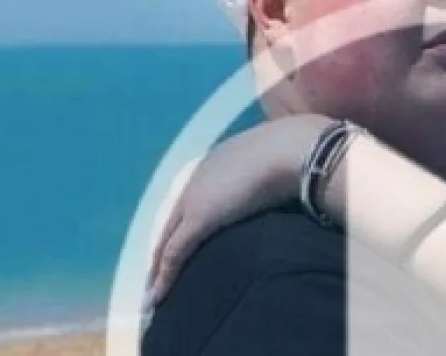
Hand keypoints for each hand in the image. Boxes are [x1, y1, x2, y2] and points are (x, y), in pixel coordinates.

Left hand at [146, 114, 331, 305]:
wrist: (291, 149)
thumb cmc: (291, 153)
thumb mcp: (273, 163)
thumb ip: (266, 176)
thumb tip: (276, 187)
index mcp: (215, 162)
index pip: (190, 200)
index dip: (180, 226)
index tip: (177, 245)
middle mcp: (197, 179)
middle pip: (170, 221)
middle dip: (160, 250)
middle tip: (153, 277)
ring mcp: (195, 198)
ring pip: (167, 240)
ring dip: (158, 268)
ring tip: (154, 292)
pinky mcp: (198, 219)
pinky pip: (174, 253)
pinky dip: (164, 276)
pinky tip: (158, 296)